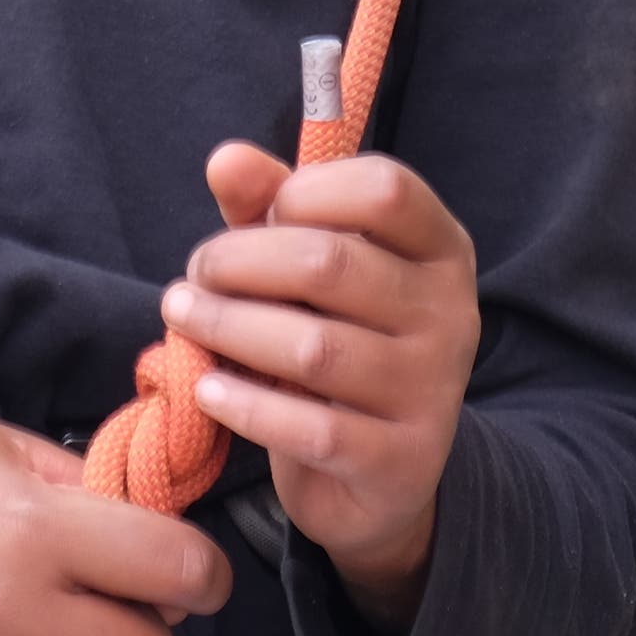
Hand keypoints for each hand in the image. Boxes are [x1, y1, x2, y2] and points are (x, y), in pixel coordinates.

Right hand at [0, 388, 230, 635]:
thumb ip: (77, 488)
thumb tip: (147, 524)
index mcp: (30, 529)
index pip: (176, 570)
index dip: (205, 571)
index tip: (195, 570)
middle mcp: (7, 610)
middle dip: (155, 622)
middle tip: (134, 599)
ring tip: (68, 617)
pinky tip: (13, 632)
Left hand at [164, 141, 479, 627]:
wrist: (381, 476)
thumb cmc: (339, 336)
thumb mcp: (312, 264)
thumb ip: (271, 204)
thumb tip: (225, 159)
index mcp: (440, 250)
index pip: (385, 189)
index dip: (306, 191)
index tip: (260, 216)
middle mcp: (451, 315)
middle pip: (331, 264)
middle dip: (239, 262)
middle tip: (193, 277)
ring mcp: (430, 392)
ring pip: (314, 349)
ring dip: (228, 328)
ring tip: (183, 319)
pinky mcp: (401, 463)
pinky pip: (311, 429)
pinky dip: (245, 406)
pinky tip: (207, 389)